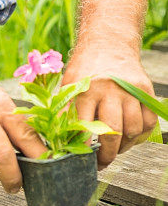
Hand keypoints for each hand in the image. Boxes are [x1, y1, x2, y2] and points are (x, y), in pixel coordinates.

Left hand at [61, 48, 156, 167]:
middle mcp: (109, 89)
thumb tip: (57, 140)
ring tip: (115, 149)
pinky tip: (130, 137)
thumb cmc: (84, 68)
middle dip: (107, 153)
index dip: (84, 148)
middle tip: (102, 163)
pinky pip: (149, 122)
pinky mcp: (146, 90)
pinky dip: (141, 135)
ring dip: (125, 146)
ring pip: (133, 129)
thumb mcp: (69, 84)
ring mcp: (130, 90)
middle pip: (113, 131)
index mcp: (86, 89)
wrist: (107, 43)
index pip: (85, 126)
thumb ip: (65, 110)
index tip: (82, 160)